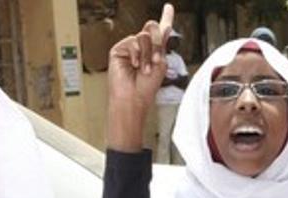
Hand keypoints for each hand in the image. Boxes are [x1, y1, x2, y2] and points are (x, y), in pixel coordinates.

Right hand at [107, 3, 173, 150]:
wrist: (134, 97)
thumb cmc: (147, 87)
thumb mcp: (161, 63)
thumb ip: (163, 44)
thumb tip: (167, 27)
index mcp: (155, 50)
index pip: (161, 31)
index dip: (166, 18)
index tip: (169, 7)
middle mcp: (142, 46)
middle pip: (152, 27)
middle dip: (158, 42)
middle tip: (157, 60)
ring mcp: (130, 47)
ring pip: (144, 36)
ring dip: (148, 54)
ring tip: (145, 69)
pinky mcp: (119, 49)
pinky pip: (132, 41)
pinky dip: (137, 55)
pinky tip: (134, 66)